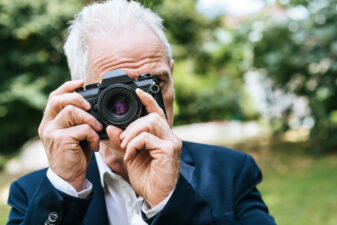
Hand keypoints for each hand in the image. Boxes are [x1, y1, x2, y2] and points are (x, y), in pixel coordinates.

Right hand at [38, 80, 102, 190]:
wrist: (69, 178)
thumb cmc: (75, 154)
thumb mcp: (74, 133)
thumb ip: (77, 120)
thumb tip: (93, 105)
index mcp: (50, 120)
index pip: (54, 97)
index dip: (68, 87)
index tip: (82, 83)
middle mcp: (47, 124)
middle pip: (59, 100)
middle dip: (78, 99)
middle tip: (91, 107)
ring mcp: (52, 132)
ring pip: (71, 111)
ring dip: (90, 120)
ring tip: (97, 129)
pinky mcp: (60, 140)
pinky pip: (82, 129)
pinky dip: (93, 135)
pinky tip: (94, 145)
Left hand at [106, 88, 181, 206]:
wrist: (157, 197)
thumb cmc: (147, 177)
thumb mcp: (130, 156)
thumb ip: (122, 141)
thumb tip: (111, 128)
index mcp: (162, 136)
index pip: (157, 112)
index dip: (148, 100)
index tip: (138, 91)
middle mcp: (170, 137)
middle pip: (153, 116)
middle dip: (133, 124)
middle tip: (122, 139)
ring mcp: (172, 143)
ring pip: (151, 122)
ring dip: (133, 132)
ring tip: (126, 146)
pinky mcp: (169, 151)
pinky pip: (147, 138)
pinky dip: (134, 144)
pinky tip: (130, 156)